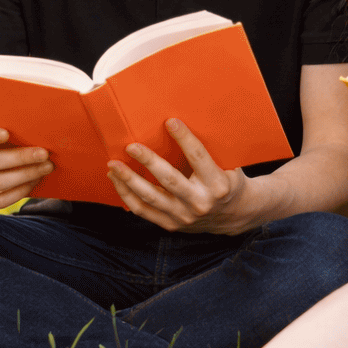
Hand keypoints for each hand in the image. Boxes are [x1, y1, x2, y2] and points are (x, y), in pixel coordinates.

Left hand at [107, 118, 249, 233]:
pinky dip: (127, 196)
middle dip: (148, 161)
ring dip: (129, 180)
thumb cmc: (227, 181)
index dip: (184, 139)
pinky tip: (117, 181)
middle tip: (131, 146)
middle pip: (169, 180)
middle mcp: (200, 202)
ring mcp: (184, 216)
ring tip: (113, 165)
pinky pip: (143, 211)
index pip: (198, 157)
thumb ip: (209, 149)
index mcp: (217, 184)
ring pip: (151, 198)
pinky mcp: (172, 225)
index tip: (170, 122)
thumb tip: (180, 123)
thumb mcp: (229, 164)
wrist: (234, 216)